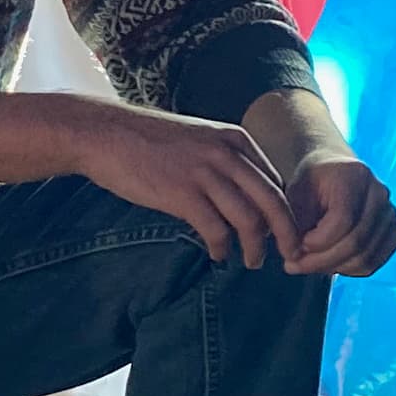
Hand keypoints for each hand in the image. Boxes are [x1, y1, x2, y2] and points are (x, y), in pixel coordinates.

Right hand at [72, 104, 303, 268]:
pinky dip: (222, 248)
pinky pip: (216, 230)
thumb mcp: (198, 138)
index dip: (286, 212)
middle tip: (290, 257)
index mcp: (235, 140)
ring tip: (251, 262)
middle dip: (287, 235)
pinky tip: (217, 255)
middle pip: (274, 202)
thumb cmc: (148, 140)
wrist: (105, 133)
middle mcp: (227, 155)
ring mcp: (205, 173)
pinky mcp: (182, 194)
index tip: (284, 234)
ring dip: (255, 248)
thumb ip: (224, 160)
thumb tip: (244, 195)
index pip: (276, 181)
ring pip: (250, 220)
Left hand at [281, 153, 395, 277]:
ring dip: (332, 268)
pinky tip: (329, 262)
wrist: (333, 173)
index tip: (295, 246)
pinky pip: (373, 263)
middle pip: (356, 242)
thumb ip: (292, 223)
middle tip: (295, 264)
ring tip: (309, 263)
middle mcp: (379, 192)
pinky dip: (348, 270)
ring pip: (365, 258)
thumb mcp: (294, 194)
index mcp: (355, 175)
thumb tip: (294, 257)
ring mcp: (391, 212)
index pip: (343, 219)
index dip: (317, 242)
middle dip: (321, 261)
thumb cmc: (311, 183)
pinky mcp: (395, 230)